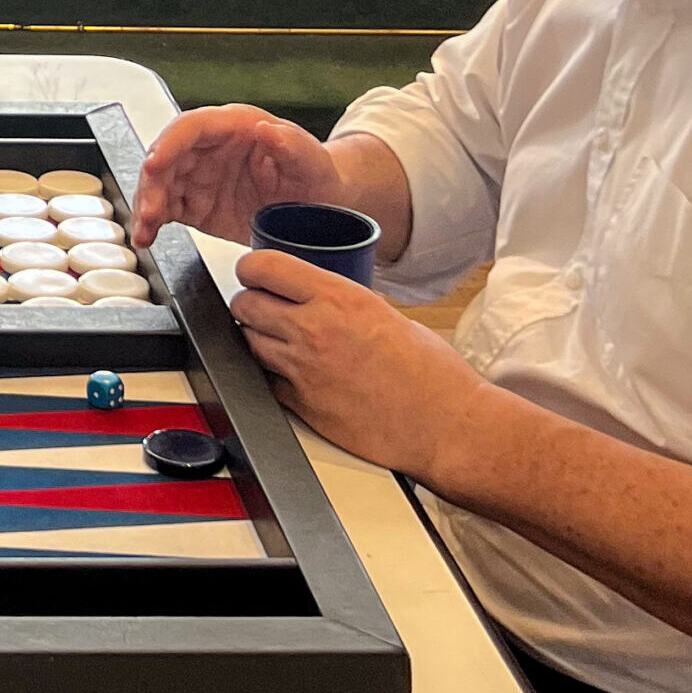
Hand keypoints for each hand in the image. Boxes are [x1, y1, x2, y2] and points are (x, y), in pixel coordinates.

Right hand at [127, 104, 340, 246]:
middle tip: (149, 211)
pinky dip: (151, 222)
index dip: (168, 143)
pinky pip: (165, 208)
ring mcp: (200, 175)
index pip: (192, 127)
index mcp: (235, 127)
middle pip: (167, 156)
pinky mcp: (195, 202)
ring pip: (159, 184)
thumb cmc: (317, 178)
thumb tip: (267, 130)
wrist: (319, 209)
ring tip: (145, 231)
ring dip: (147, 206)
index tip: (154, 165)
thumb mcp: (313, 164)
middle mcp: (211, 147)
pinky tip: (147, 237)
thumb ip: (293, 146)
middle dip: (151, 184)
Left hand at [229, 250, 489, 481]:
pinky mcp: (301, 404)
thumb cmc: (432, 372)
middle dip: (250, 303)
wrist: (447, 424)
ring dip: (255, 339)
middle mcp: (315, 329)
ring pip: (245, 341)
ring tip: (279, 342)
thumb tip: (310, 299)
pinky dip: (268, 375)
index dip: (252, 269)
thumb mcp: (385, 314)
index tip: (255, 274)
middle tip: (264, 309)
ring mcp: (303, 369)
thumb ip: (340, 304)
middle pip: (244, 303)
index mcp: (340, 298)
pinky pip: (262, 380)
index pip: (264, 267)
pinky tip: (290, 373)